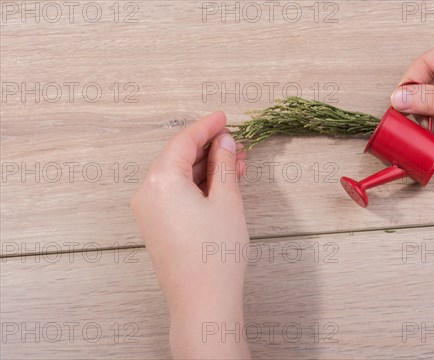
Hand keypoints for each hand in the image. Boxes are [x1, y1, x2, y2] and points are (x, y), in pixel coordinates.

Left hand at [130, 112, 250, 358]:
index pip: (184, 141)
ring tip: (237, 166)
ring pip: (179, 176)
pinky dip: (197, 186)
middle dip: (210, 149)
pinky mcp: (155, 226)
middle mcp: (147, 193)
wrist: (202, 301)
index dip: (206, 126)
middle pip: (179, 157)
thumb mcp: (227, 200)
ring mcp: (148, 211)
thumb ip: (225, 165)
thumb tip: (224, 142)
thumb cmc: (216, 253)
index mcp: (161, 180)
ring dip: (206, 168)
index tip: (224, 117)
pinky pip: (175, 194)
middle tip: (237, 144)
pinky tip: (221, 184)